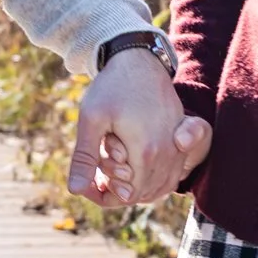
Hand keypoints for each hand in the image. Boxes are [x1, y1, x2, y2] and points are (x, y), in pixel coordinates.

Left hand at [67, 49, 210, 211]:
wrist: (139, 61)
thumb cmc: (111, 87)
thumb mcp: (91, 119)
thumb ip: (84, 157)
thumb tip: (76, 190)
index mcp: (145, 153)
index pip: (126, 196)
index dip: (104, 195)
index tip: (89, 181)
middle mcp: (168, 154)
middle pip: (142, 194)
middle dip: (117, 190)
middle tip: (97, 173)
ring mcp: (178, 148)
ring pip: (159, 188)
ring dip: (135, 186)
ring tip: (111, 169)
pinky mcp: (181, 142)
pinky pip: (171, 175)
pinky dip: (151, 179)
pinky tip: (130, 167)